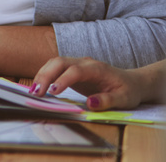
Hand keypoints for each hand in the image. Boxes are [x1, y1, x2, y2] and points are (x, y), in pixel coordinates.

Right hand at [29, 57, 147, 109]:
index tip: (53, 92)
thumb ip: (108, 101)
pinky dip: (44, 75)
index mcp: (97, 69)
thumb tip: (90, 103)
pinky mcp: (72, 70)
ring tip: (33, 91)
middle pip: (60, 62)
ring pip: (54, 62)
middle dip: (45, 75)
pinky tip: (38, 87)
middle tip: (35, 92)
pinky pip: (55, 68)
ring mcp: (77, 64)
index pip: (75, 70)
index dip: (63, 80)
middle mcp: (85, 63)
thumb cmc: (128, 91)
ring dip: (42, 74)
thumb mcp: (125, 100)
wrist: (132, 82)